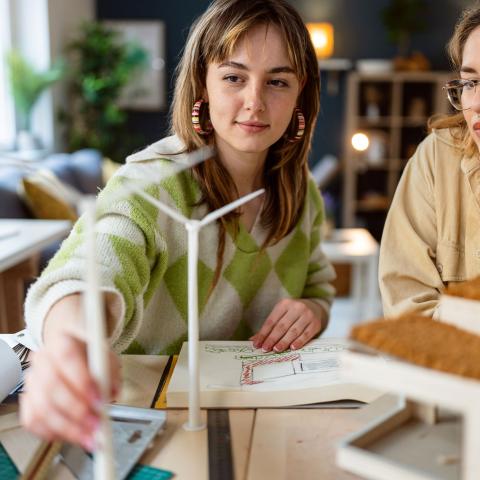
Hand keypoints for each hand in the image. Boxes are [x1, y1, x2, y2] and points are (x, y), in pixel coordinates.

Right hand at [20, 330, 119, 450]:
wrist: (70, 352)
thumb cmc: (88, 356)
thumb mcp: (105, 357)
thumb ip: (110, 373)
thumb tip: (111, 392)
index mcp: (62, 341)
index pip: (67, 358)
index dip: (82, 381)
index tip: (99, 399)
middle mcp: (42, 360)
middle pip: (52, 386)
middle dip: (76, 410)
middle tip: (96, 423)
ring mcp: (31, 381)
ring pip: (41, 408)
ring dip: (67, 427)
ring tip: (89, 436)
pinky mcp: (27, 401)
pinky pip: (33, 422)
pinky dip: (53, 433)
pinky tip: (72, 435)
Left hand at [250, 299, 326, 352]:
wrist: (315, 307)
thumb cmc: (293, 313)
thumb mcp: (281, 314)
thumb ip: (269, 327)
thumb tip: (254, 340)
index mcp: (284, 304)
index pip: (271, 320)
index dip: (263, 333)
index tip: (257, 344)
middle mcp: (296, 307)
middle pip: (282, 326)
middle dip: (272, 338)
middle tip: (265, 349)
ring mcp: (307, 315)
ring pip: (293, 331)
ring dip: (284, 341)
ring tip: (276, 349)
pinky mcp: (315, 323)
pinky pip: (306, 334)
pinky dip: (299, 341)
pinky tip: (292, 348)